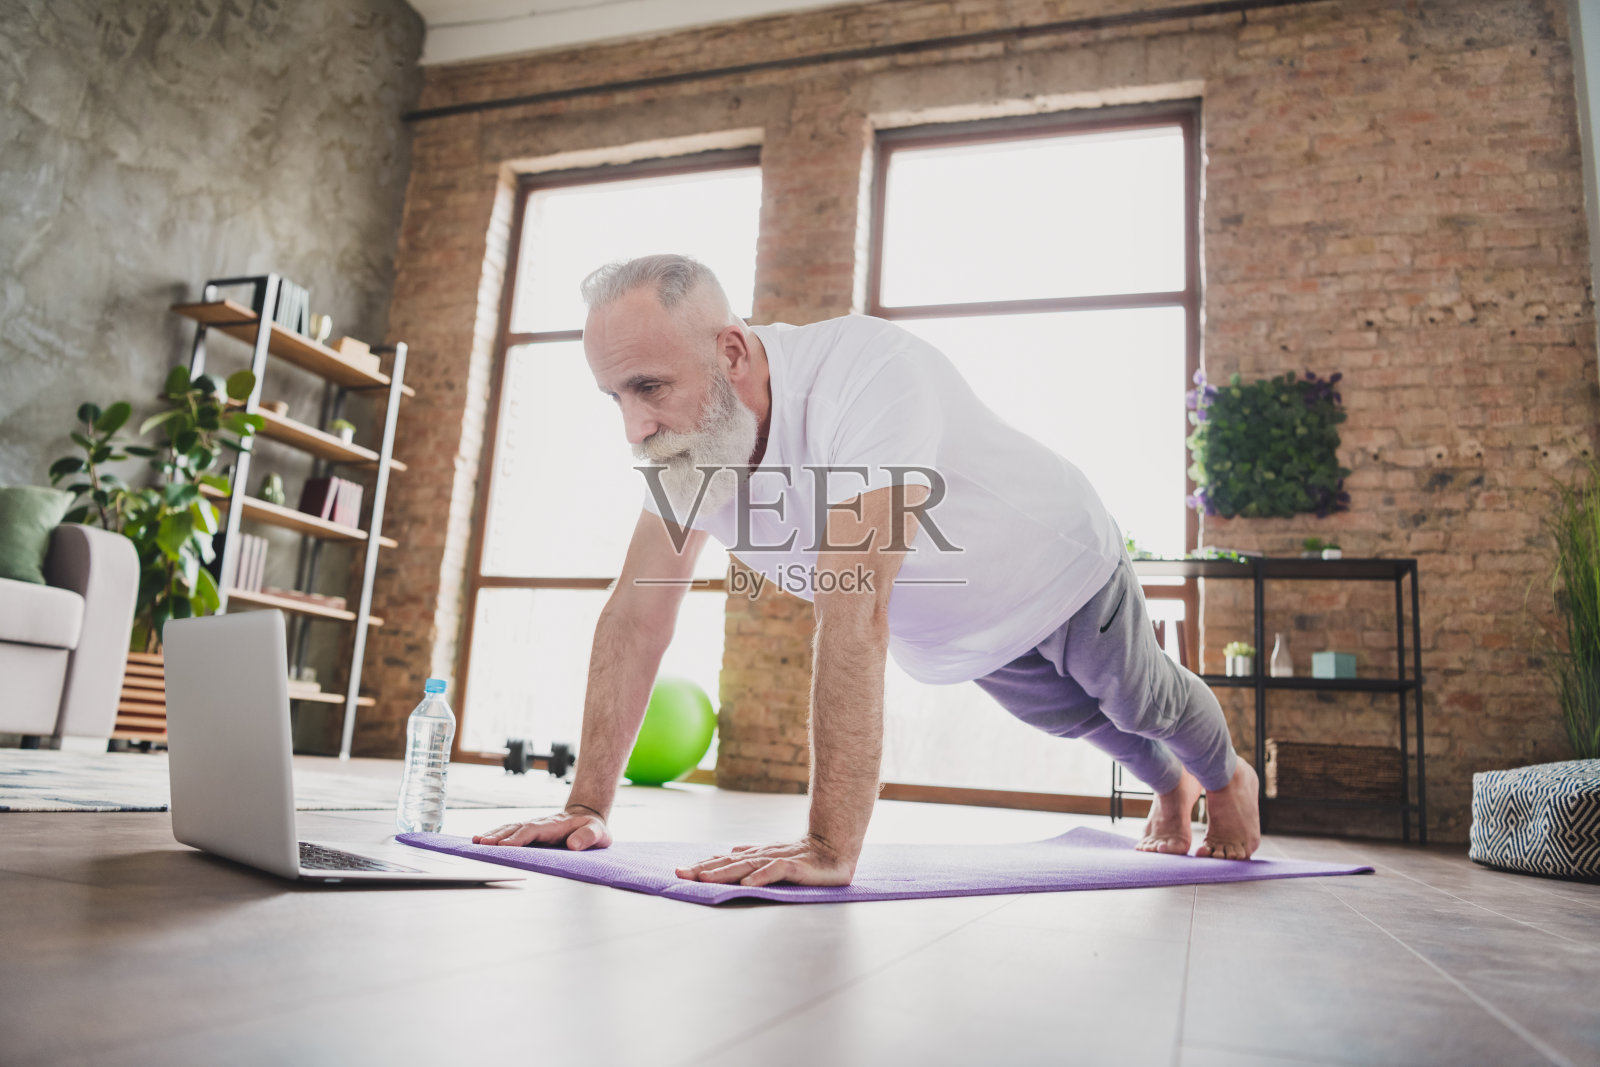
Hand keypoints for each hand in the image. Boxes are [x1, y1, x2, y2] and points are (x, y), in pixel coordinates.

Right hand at [471, 806, 610, 849]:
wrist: (587, 817)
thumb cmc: (592, 828)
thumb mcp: (598, 832)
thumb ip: (588, 837)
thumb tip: (573, 845)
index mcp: (553, 825)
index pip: (532, 831)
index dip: (518, 838)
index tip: (504, 846)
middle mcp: (539, 824)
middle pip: (516, 828)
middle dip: (499, 836)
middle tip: (482, 844)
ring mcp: (533, 826)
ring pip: (510, 828)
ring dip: (493, 834)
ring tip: (477, 842)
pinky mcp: (529, 831)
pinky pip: (509, 831)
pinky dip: (495, 834)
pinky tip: (481, 839)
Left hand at [674, 834, 856, 885]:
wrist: (834, 847)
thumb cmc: (803, 854)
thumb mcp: (773, 856)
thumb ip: (752, 855)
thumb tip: (730, 851)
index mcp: (755, 856)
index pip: (724, 860)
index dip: (702, 865)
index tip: (679, 870)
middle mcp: (762, 856)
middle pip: (728, 863)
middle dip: (703, 869)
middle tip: (679, 874)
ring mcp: (778, 859)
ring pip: (746, 866)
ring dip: (724, 872)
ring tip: (703, 878)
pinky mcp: (795, 867)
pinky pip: (775, 871)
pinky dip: (760, 877)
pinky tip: (746, 884)